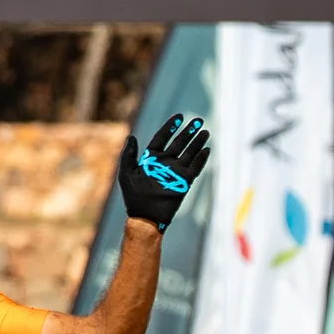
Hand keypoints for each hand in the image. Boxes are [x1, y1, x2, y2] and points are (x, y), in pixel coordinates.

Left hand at [118, 113, 209, 231]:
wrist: (145, 217)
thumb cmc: (133, 196)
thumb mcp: (127, 173)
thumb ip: (128, 155)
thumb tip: (131, 137)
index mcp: (151, 159)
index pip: (162, 138)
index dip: (170, 127)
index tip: (179, 117)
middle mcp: (165, 163)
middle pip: (179, 143)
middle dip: (189, 132)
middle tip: (199, 120)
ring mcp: (175, 172)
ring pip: (189, 153)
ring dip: (197, 142)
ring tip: (205, 131)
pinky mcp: (184, 182)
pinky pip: (195, 168)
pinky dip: (201, 159)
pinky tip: (206, 150)